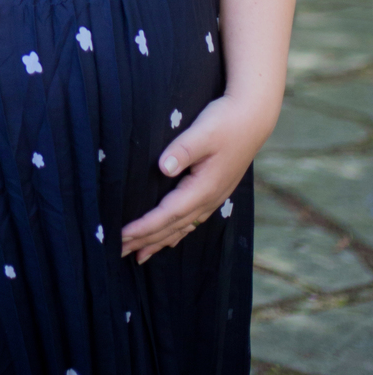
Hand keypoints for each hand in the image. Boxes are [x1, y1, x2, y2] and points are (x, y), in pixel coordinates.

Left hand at [121, 92, 275, 262]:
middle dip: (145, 240)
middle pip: (172, 227)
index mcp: (203, 188)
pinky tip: (170, 239)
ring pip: (182, 228)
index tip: (122, 236)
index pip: (167, 214)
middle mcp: (208, 199)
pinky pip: (191, 221)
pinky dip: (176, 233)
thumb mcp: (203, 132)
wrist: (253, 118)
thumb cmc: (226, 122)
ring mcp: (213, 198)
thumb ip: (183, 150)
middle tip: (120, 252)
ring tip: (140, 256)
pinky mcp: (215, 192)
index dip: (144, 227)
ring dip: (159, 242)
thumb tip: (163, 168)